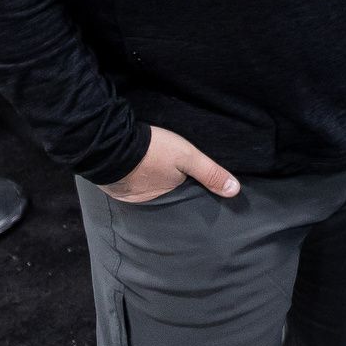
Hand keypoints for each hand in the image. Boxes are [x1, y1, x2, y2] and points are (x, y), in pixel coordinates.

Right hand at [103, 124, 239, 203]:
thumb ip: (210, 173)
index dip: (185, 187)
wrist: (110, 145)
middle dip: (164, 184)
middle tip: (166, 171)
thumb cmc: (153, 150)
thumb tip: (234, 191)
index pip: (181, 195)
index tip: (187, 181)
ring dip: (145, 181)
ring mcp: (128, 195)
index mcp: (167, 194)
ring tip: (151, 169)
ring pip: (143, 189)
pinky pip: (125, 184)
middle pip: (161, 192)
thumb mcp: (188, 157)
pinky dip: (130, 179)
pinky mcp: (113, 186)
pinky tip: (133, 168)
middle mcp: (147, 201)